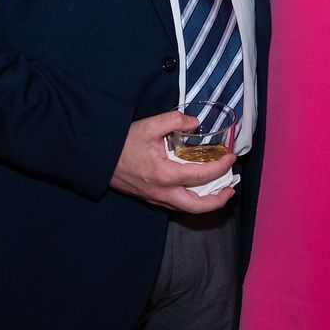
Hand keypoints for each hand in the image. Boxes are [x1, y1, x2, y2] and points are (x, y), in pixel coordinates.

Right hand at [109, 109, 237, 214]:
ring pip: (186, 208)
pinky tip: (196, 188)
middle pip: (197, 207)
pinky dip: (191, 199)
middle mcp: (162, 192)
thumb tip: (195, 123)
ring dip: (205, 203)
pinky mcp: (150, 198)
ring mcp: (156, 198)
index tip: (231, 158)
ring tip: (218, 190)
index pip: (202, 175)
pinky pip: (176, 205)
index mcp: (166, 175)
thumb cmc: (123, 143)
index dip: (221, 167)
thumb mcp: (150, 125)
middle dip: (218, 201)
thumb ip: (176, 120)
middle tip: (230, 189)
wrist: (98, 158)